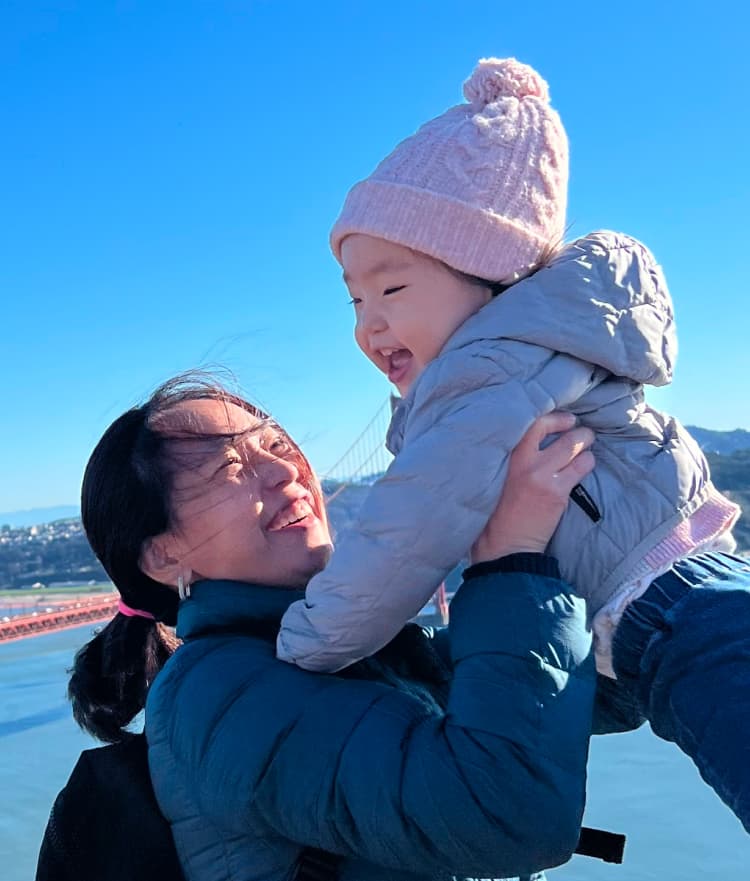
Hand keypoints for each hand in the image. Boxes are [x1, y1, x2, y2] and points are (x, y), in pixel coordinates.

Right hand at [470, 412, 594, 563]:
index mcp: (507, 455)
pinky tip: (584, 466)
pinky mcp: (557, 493)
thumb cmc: (495, 509)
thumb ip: (512, 455)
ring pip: (576, 447)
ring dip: (585, 445)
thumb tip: (537, 437)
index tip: (565, 419)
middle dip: (578, 431)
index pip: (535, 424)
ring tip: (586, 448)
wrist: (503, 544)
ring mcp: (543, 477)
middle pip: (562, 434)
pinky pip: (582, 468)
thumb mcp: (495, 475)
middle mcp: (525, 462)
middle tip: (583, 433)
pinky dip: (586, 464)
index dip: (555, 418)